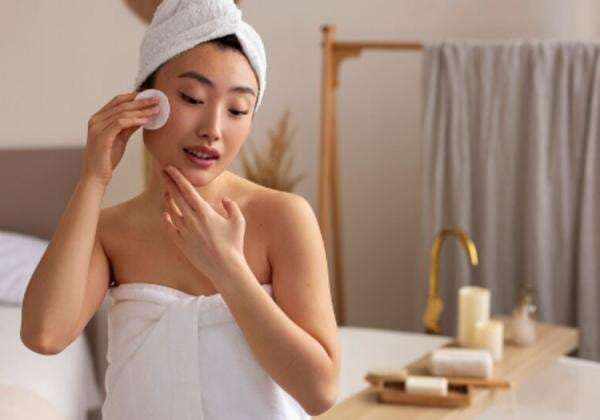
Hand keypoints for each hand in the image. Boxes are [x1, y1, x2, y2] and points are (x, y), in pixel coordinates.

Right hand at [81, 91, 159, 185]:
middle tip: (156, 99)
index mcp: (98, 118)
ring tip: (155, 110)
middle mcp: (95, 120)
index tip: (149, 95)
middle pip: (121, 104)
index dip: (134, 96)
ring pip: (122, 112)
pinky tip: (146, 120)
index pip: (117, 101)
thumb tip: (142, 117)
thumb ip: (128, 127)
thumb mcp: (120, 138)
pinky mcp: (102, 136)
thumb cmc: (107, 158)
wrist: (96, 176)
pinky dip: (134, 120)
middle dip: (140, 101)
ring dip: (141, 110)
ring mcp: (97, 128)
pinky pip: (120, 123)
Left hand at [160, 165, 247, 282]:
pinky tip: (166, 213)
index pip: (187, 189)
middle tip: (162, 172)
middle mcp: (191, 220)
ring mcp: (184, 232)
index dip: (178, 177)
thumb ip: (231, 206)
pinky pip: (169, 227)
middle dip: (168, 182)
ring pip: (170, 210)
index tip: (171, 168)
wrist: (225, 268)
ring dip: (167, 198)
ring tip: (167, 191)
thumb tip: (224, 200)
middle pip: (175, 196)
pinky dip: (166, 218)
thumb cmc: (234, 244)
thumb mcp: (239, 221)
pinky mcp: (181, 243)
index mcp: (204, 212)